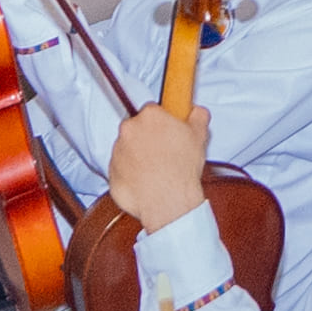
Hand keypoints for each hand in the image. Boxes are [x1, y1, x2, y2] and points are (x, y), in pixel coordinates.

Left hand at [108, 102, 214, 230]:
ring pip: (127, 148)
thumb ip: (198, 116)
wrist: (168, 201)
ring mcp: (117, 152)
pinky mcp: (111, 173)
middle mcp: (129, 130)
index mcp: (150, 116)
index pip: (152, 110)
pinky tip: (146, 179)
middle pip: (137, 127)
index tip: (167, 129)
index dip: (162, 121)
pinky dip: (130, 173)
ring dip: (137, 155)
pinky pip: (120, 169)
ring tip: (156, 168)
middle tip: (164, 150)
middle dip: (148, 137)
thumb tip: (197, 112)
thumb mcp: (200, 136)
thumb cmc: (181, 170)